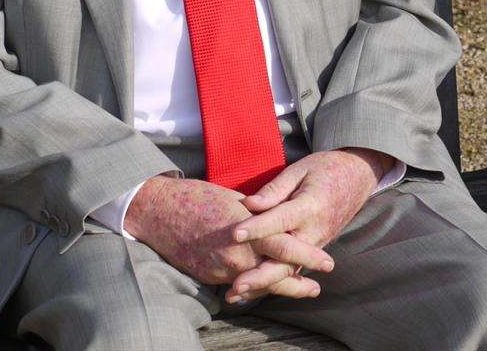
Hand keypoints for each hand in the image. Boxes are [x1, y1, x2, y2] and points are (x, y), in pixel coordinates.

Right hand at [124, 176, 329, 298]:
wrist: (159, 211)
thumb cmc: (198, 197)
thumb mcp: (234, 200)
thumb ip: (257, 214)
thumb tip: (275, 219)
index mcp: (248, 227)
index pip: (285, 245)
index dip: (308, 256)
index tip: (327, 263)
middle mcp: (237, 251)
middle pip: (275, 272)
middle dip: (298, 283)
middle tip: (317, 289)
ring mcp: (222, 267)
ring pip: (257, 281)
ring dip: (276, 285)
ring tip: (298, 289)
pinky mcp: (209, 276)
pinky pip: (237, 282)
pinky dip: (252, 283)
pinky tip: (263, 285)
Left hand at [225, 148, 390, 300]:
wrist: (358, 178)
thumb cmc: (325, 169)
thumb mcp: (300, 169)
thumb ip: (275, 189)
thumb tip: (248, 204)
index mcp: (310, 206)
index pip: (280, 219)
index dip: (257, 227)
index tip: (234, 234)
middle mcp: (314, 231)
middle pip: (286, 259)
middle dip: (261, 275)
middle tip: (236, 285)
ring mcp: (316, 244)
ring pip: (289, 271)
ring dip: (263, 285)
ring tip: (237, 295)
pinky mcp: (313, 251)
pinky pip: (292, 270)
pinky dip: (272, 283)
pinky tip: (249, 293)